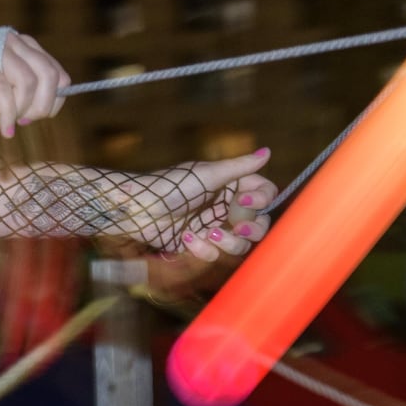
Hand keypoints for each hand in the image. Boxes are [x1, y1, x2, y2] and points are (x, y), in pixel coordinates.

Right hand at [0, 33, 69, 138]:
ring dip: (23, 110)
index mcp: (22, 44)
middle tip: (26, 121)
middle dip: (44, 106)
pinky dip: (7, 115)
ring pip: (28, 82)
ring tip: (11, 123)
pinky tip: (5, 130)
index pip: (57, 73)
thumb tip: (40, 111)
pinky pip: (2, 91)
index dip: (56, 100)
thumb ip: (19, 88)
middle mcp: (12, 42)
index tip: (40, 116)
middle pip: (48, 76)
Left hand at [108, 148, 274, 256]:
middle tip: (237, 228)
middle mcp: (227, 207)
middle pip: (259, 224)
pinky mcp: (201, 245)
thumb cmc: (171, 186)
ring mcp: (215, 227)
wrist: (139, 209)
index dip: (262, 201)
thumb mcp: (207, 174)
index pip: (265, 195)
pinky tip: (187, 238)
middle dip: (252, 229)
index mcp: (232, 186)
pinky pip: (215, 254)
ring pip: (241, 244)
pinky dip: (203, 249)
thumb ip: (240, 167)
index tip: (244, 202)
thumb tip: (267, 151)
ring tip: (209, 235)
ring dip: (228, 243)